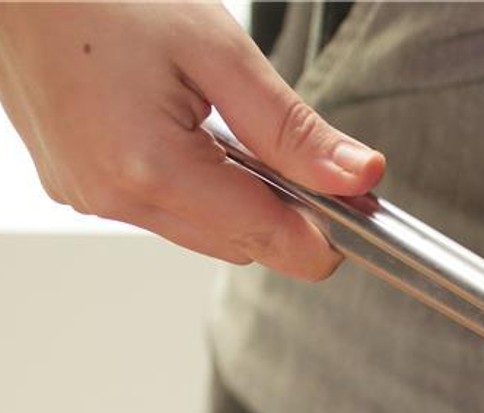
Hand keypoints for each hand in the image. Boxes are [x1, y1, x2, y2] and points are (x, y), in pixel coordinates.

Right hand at [0, 2, 384, 279]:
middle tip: (297, 151)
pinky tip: (183, 127)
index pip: (271, 240)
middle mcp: (113, 195)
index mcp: (150, 168)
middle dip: (282, 210)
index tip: (357, 211)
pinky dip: (191, 183)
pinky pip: (161, 208)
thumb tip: (359, 176)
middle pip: (241, 245)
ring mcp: (88, 194)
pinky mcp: (77, 185)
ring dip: (235, 197)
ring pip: (204, 231)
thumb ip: (292, 127)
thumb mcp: (217, 49)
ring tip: (223, 123)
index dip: (326, 235)